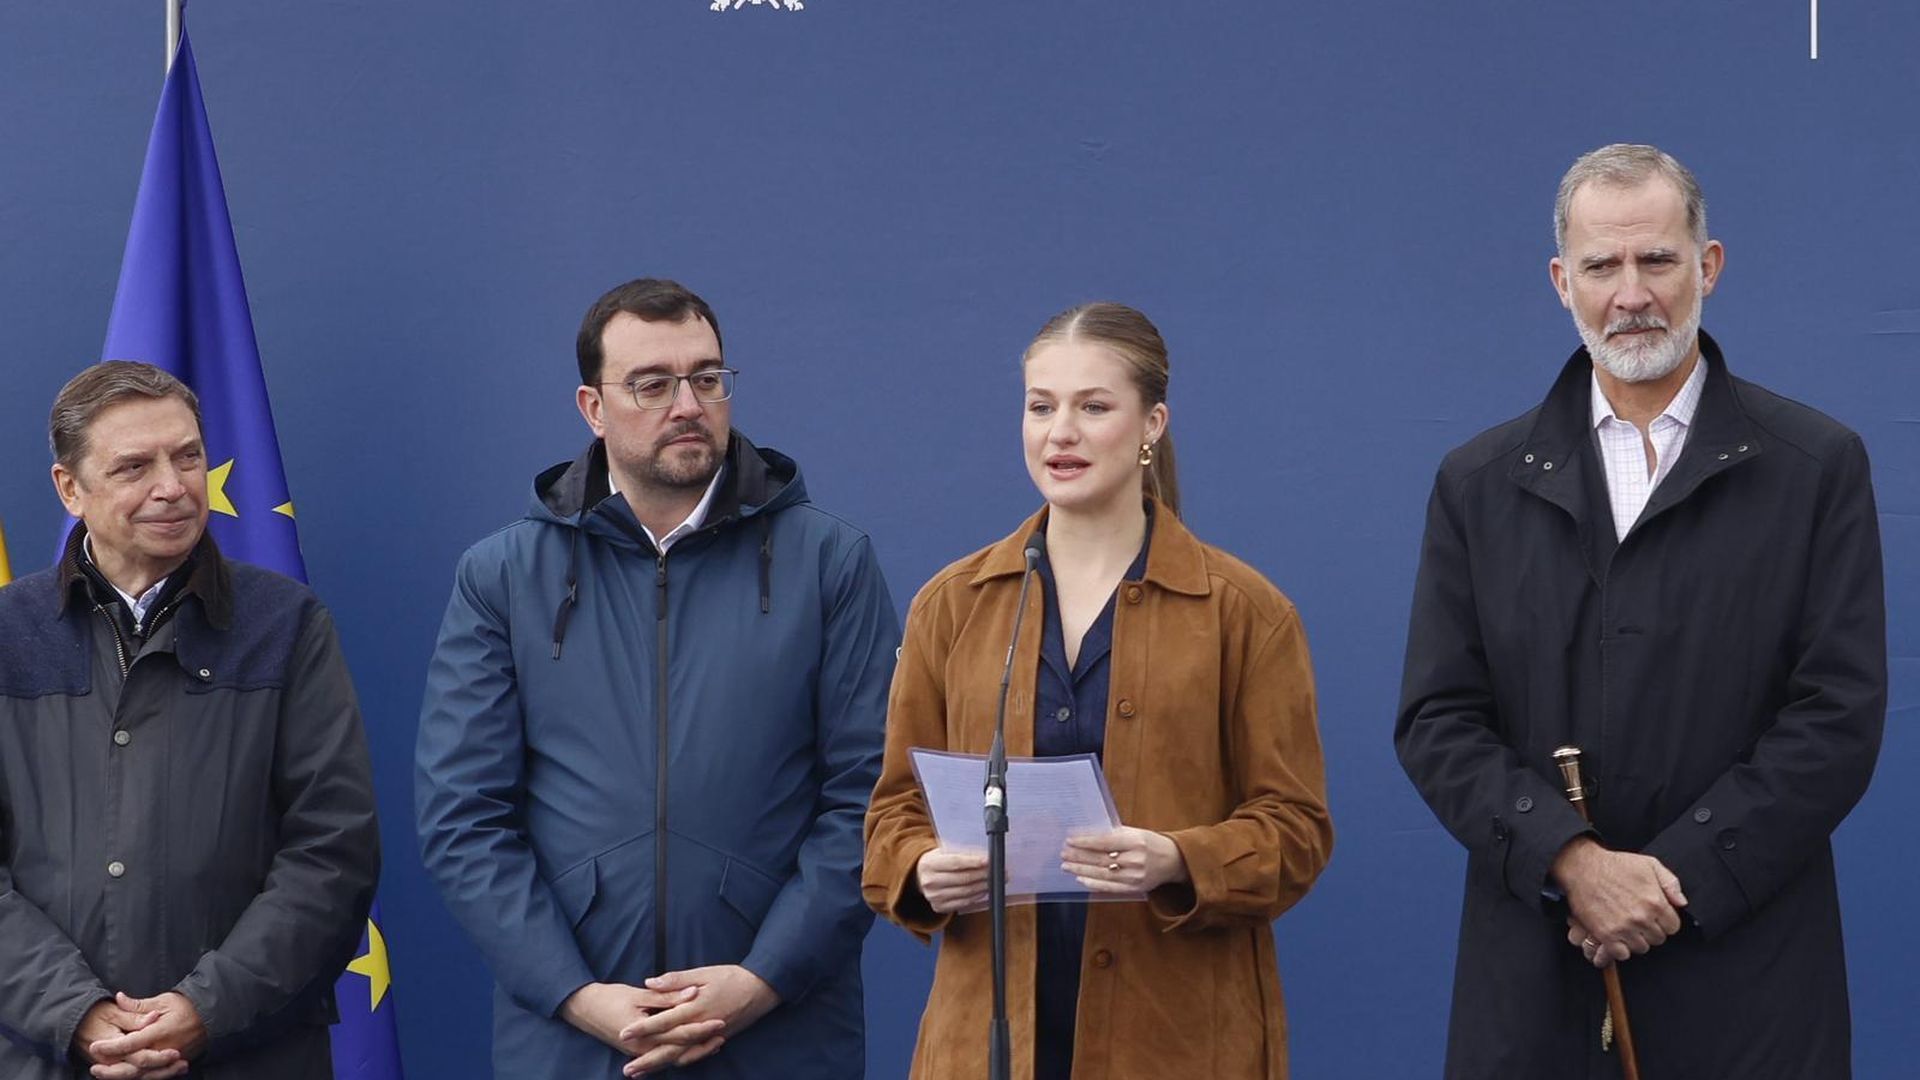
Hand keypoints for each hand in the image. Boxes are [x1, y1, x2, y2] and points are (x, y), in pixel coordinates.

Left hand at [83, 993, 201, 1079]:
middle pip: (134, 1067)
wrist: (212, 1015)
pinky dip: (139, 1077)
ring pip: (143, 1075)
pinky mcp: (174, 1064)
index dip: (111, 1046)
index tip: (94, 1046)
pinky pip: (154, 1075)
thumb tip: (119, 998)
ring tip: (104, 1074)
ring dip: (122, 1076)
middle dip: (112, 1071)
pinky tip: (124, 1076)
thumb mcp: (164, 1000)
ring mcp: (170, 1059)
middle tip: (95, 1068)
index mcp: (160, 1031)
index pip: (131, 1043)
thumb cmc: (187, 1005)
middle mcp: (164, 1049)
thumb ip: (139, 1004)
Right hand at [560, 981, 723, 1069]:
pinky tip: (695, 1046)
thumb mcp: (639, 994)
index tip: (720, 1021)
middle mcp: (643, 1049)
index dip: (701, 1028)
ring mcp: (641, 1052)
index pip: (680, 1034)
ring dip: (695, 1051)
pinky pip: (665, 1056)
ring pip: (674, 1057)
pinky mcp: (639, 1051)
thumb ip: (667, 995)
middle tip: (723, 1034)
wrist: (584, 1009)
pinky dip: (681, 1052)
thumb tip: (692, 992)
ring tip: (715, 1043)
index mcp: (645, 1034)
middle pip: (680, 1050)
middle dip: (703, 1044)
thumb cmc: (610, 998)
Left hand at [625, 966, 777, 1076]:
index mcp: (694, 1008)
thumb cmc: (732, 977)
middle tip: (627, 1070)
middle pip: (669, 1048)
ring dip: (659, 1065)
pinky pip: (696, 1056)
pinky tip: (669, 1065)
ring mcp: (709, 1036)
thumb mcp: (703, 973)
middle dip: (646, 1060)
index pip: (662, 1021)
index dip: (642, 1029)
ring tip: (641, 1072)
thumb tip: (650, 983)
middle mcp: (700, 1026)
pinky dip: (680, 1062)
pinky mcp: (716, 1040)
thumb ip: (675, 980)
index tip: (623, 1033)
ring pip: (681, 1056)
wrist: (762, 989)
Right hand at [915, 847, 989, 913]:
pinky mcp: (939, 907)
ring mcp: (934, 896)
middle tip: (999, 871)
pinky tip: (984, 889)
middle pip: (964, 879)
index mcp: (929, 864)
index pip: (956, 863)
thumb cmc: (936, 861)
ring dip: (984, 886)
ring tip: (994, 880)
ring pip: (966, 892)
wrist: (919, 876)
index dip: (974, 862)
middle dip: (984, 875)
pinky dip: (977, 896)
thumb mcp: (943, 851)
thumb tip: (984, 856)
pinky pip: (964, 902)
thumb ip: (961, 853)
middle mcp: (930, 881)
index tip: (989, 860)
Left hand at [1062, 827, 1188, 893]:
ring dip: (1081, 869)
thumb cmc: (1151, 843)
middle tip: (1063, 853)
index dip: (1085, 841)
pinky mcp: (1134, 888)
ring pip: (1103, 873)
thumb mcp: (1136, 832)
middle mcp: (1136, 859)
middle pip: (1101, 859)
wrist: (1174, 861)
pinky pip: (1110, 887)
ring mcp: (1135, 876)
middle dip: (1079, 856)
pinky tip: (1081, 878)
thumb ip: (1114, 834)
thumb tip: (1087, 834)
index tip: (1070, 840)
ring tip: (1066, 865)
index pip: (1105, 842)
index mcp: (1136, 841)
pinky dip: (1094, 883)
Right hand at [1552, 837, 1686, 963]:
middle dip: (1650, 930)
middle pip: (1658, 939)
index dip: (1664, 921)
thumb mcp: (1649, 864)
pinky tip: (1617, 935)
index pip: (1673, 927)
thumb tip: (1681, 903)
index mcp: (1655, 902)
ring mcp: (1623, 928)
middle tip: (1639, 919)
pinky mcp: (1605, 934)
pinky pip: (1622, 954)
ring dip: (1635, 939)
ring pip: (1641, 947)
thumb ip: (1671, 883)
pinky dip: (1620, 948)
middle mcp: (1641, 917)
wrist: (1582, 867)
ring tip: (1627, 926)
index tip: (1655, 916)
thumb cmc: (1615, 865)